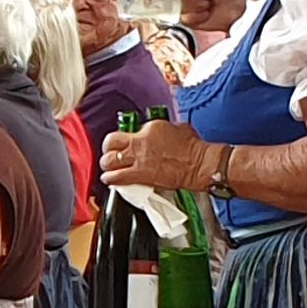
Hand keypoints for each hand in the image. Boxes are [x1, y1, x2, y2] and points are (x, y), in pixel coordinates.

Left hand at [101, 116, 217, 193]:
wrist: (199, 164)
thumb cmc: (193, 148)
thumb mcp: (176, 128)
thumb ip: (159, 130)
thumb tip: (154, 134)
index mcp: (149, 128)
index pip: (126, 130)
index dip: (122, 139)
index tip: (123, 143)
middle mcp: (140, 141)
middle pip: (110, 143)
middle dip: (108, 149)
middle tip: (110, 154)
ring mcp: (138, 158)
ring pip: (109, 161)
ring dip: (107, 165)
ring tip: (109, 168)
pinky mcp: (139, 175)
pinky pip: (116, 177)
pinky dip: (110, 179)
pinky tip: (110, 179)